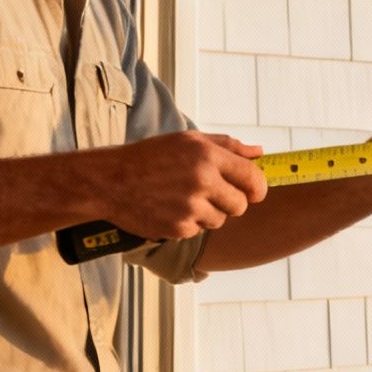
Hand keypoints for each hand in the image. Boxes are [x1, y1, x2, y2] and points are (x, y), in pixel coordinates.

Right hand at [93, 131, 268, 239]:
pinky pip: (198, 230)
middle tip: (212, 194)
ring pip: (220, 220)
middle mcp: (201, 181)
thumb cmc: (151, 157)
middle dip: (232, 203)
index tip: (254, 191)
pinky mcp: (178, 228)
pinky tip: (171, 208)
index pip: (253, 178)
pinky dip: (189, 223)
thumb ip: (228, 146)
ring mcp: (189, 207)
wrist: (111, 181)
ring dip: (209, 213)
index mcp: (207, 156)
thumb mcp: (188, 141)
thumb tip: (260, 152)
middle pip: (240, 205)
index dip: (257, 188)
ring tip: (185, 198)